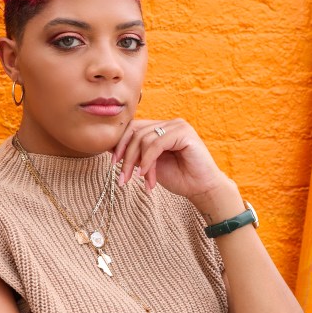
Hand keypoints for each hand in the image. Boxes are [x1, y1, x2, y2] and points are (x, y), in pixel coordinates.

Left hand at [111, 117, 234, 209]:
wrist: (201, 189)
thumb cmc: (179, 177)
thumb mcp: (149, 165)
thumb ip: (135, 154)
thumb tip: (110, 147)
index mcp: (161, 128)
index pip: (133, 127)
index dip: (120, 144)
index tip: (113, 164)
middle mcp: (169, 123)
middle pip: (136, 132)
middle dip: (125, 156)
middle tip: (122, 178)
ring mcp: (178, 126)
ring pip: (144, 139)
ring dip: (138, 163)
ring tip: (140, 180)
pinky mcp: (184, 133)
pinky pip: (156, 144)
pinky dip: (148, 161)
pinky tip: (146, 175)